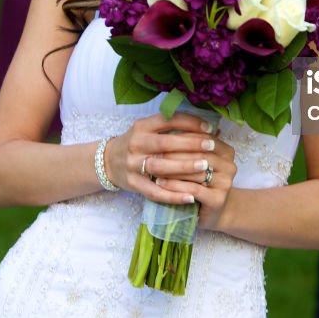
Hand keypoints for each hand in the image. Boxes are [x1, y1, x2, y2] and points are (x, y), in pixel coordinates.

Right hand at [106, 112, 229, 208]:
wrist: (107, 161)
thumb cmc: (137, 143)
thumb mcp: (148, 129)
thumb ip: (171, 127)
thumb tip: (208, 128)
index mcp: (142, 126)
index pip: (168, 120)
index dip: (190, 122)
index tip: (209, 127)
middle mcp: (136, 143)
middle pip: (165, 143)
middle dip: (190, 144)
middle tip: (211, 145)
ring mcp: (133, 164)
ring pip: (160, 167)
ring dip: (183, 166)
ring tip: (204, 167)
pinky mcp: (133, 184)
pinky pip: (155, 192)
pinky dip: (173, 195)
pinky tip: (190, 197)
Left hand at [149, 135, 236, 230]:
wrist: (211, 211)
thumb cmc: (198, 181)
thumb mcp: (195, 160)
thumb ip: (188, 144)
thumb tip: (167, 122)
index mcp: (226, 150)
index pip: (203, 138)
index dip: (182, 137)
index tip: (160, 136)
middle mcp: (230, 165)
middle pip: (199, 154)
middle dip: (175, 153)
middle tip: (154, 152)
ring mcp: (226, 183)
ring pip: (196, 171)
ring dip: (173, 169)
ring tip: (154, 169)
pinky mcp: (218, 199)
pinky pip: (194, 189)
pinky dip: (176, 186)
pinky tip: (161, 184)